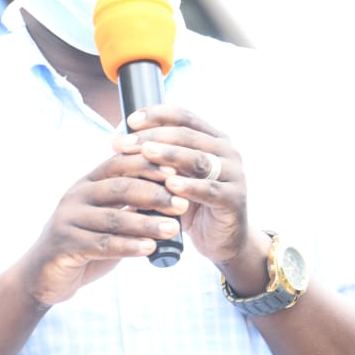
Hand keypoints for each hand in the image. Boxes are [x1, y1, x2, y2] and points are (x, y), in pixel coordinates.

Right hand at [17, 110, 195, 307]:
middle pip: (119, 187)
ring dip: (147, 222)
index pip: (119, 163)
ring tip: (174, 228)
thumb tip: (173, 195)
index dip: (149, 165)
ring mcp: (68, 219)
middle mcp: (76, 195)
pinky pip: (103, 244)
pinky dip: (129, 245)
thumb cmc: (84, 243)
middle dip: (154, 193)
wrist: (43, 274)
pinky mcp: (65, 244)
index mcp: (88, 183)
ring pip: (114, 217)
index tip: (177, 172)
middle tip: (182, 203)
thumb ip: (131, 206)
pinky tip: (150, 248)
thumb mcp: (108, 218)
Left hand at [118, 106, 251, 264]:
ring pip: (199, 159)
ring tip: (146, 153)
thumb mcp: (172, 175)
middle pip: (187, 135)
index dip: (156, 115)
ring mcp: (234, 174)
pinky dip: (189, 187)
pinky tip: (170, 185)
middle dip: (153, 136)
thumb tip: (119, 139)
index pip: (183, 116)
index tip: (129, 121)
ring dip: (170, 155)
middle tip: (126, 143)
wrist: (220, 239)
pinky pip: (210, 190)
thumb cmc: (191, 202)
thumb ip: (156, 158)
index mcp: (212, 138)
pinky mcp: (234, 199)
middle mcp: (225, 151)